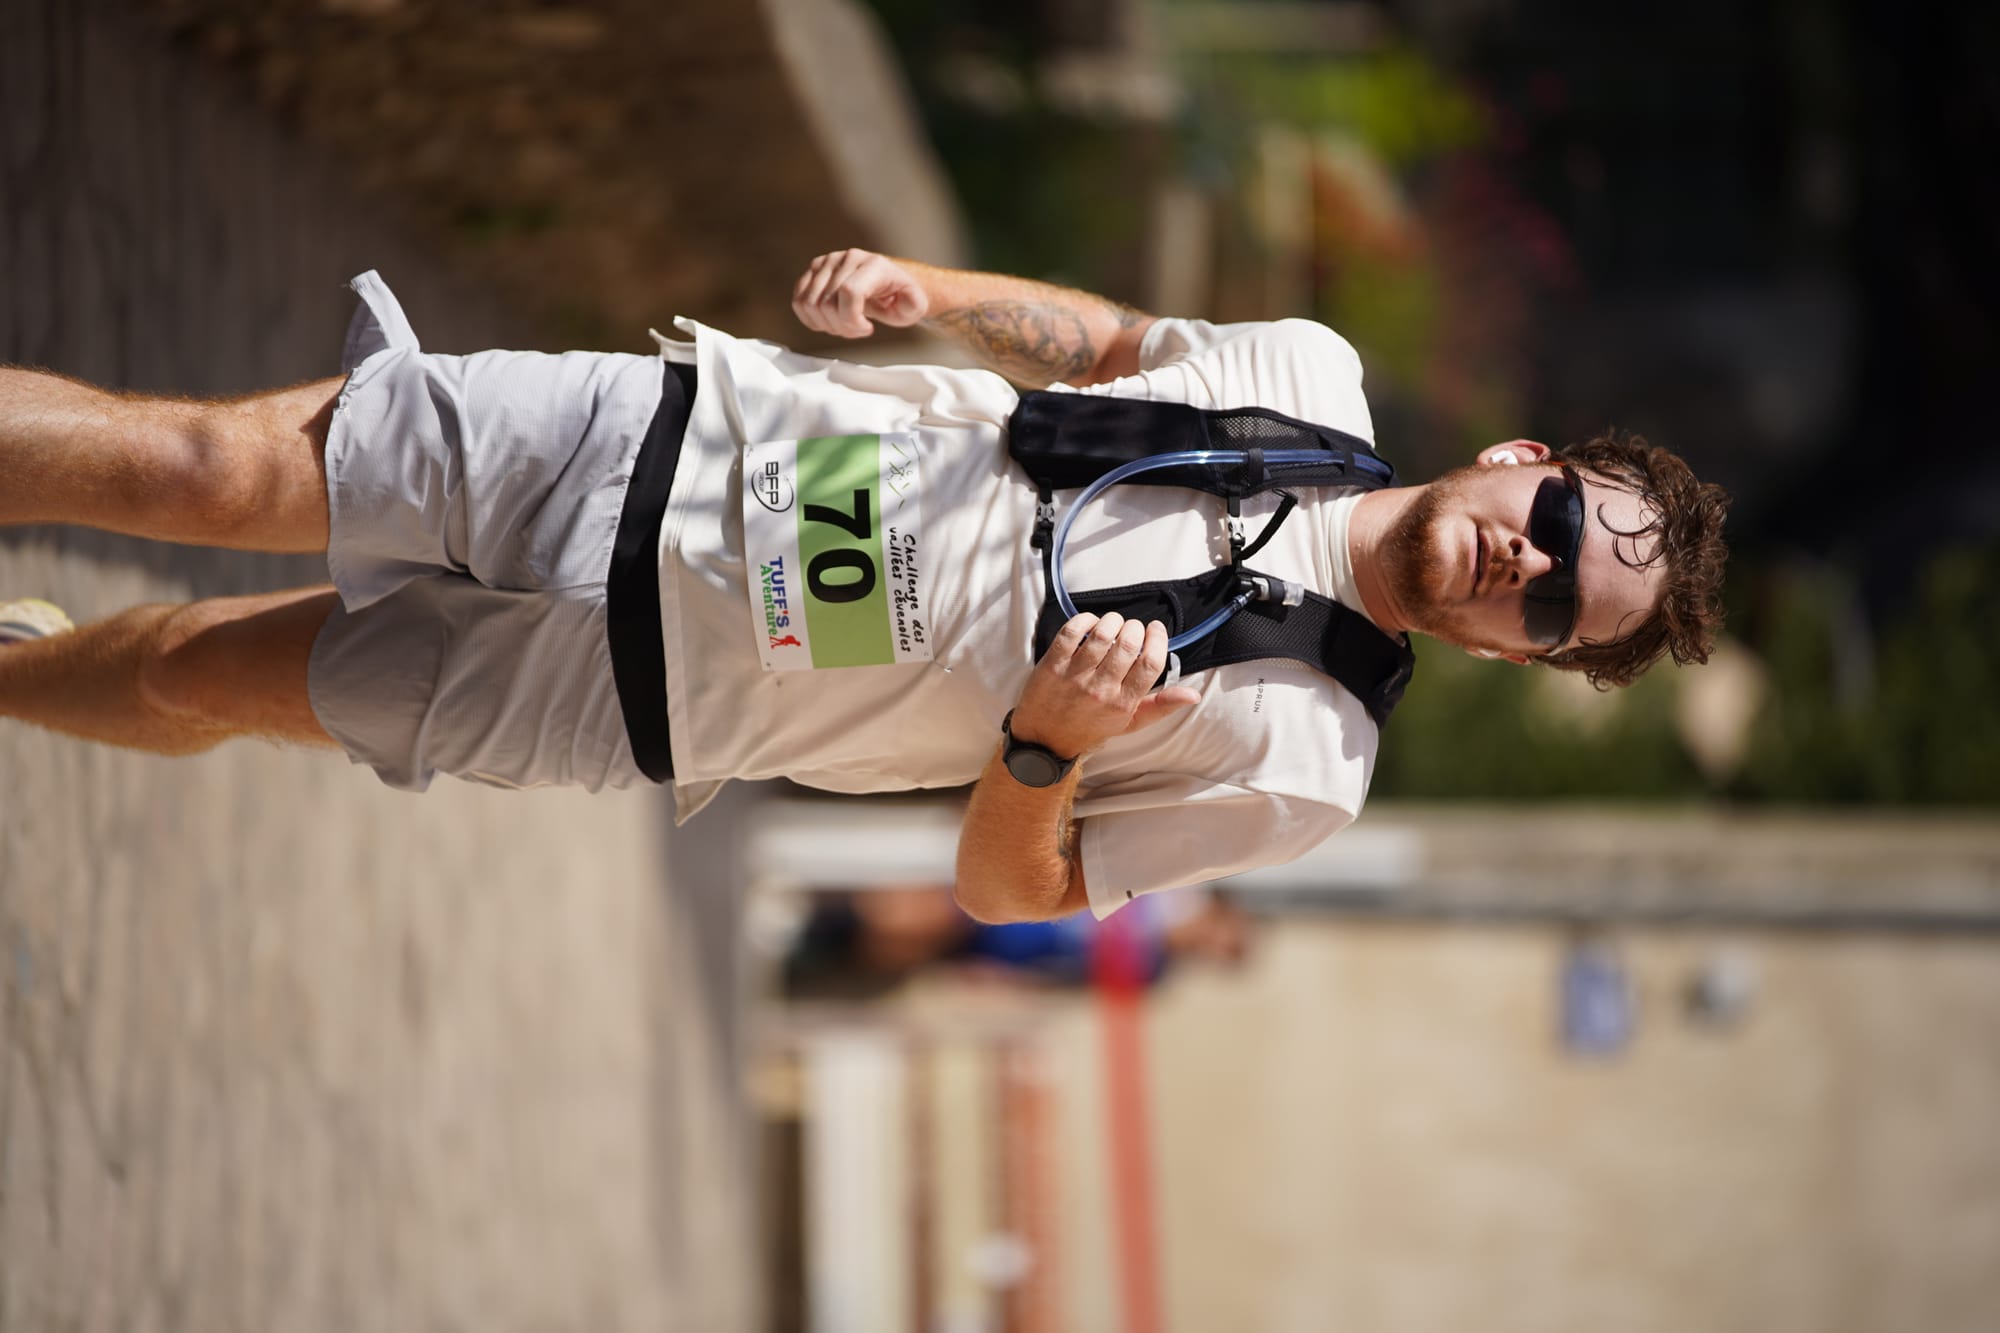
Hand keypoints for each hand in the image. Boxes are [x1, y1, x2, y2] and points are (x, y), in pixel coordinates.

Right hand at [790, 249, 928, 338]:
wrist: (887, 286)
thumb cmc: (899, 297)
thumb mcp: (915, 304)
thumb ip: (913, 304)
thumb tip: (905, 300)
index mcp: (873, 264)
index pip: (849, 293)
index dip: (852, 320)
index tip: (867, 329)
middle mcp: (846, 258)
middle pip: (827, 303)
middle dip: (841, 327)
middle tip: (857, 330)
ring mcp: (826, 262)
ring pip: (809, 304)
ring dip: (826, 324)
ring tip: (844, 325)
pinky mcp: (813, 271)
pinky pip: (798, 301)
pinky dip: (811, 319)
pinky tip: (829, 321)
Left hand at [1009, 613, 1199, 759]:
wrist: (1045, 741)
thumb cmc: (1091, 728)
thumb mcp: (1130, 723)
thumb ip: (1161, 706)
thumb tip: (1193, 694)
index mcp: (1124, 703)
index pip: (1151, 663)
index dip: (1158, 639)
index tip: (1155, 630)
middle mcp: (1101, 690)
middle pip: (1128, 644)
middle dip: (1135, 627)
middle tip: (1132, 629)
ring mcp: (1075, 676)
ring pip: (1101, 634)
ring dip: (1112, 621)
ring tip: (1113, 624)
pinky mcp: (1053, 665)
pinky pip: (1072, 632)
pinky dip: (1084, 620)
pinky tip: (1090, 624)